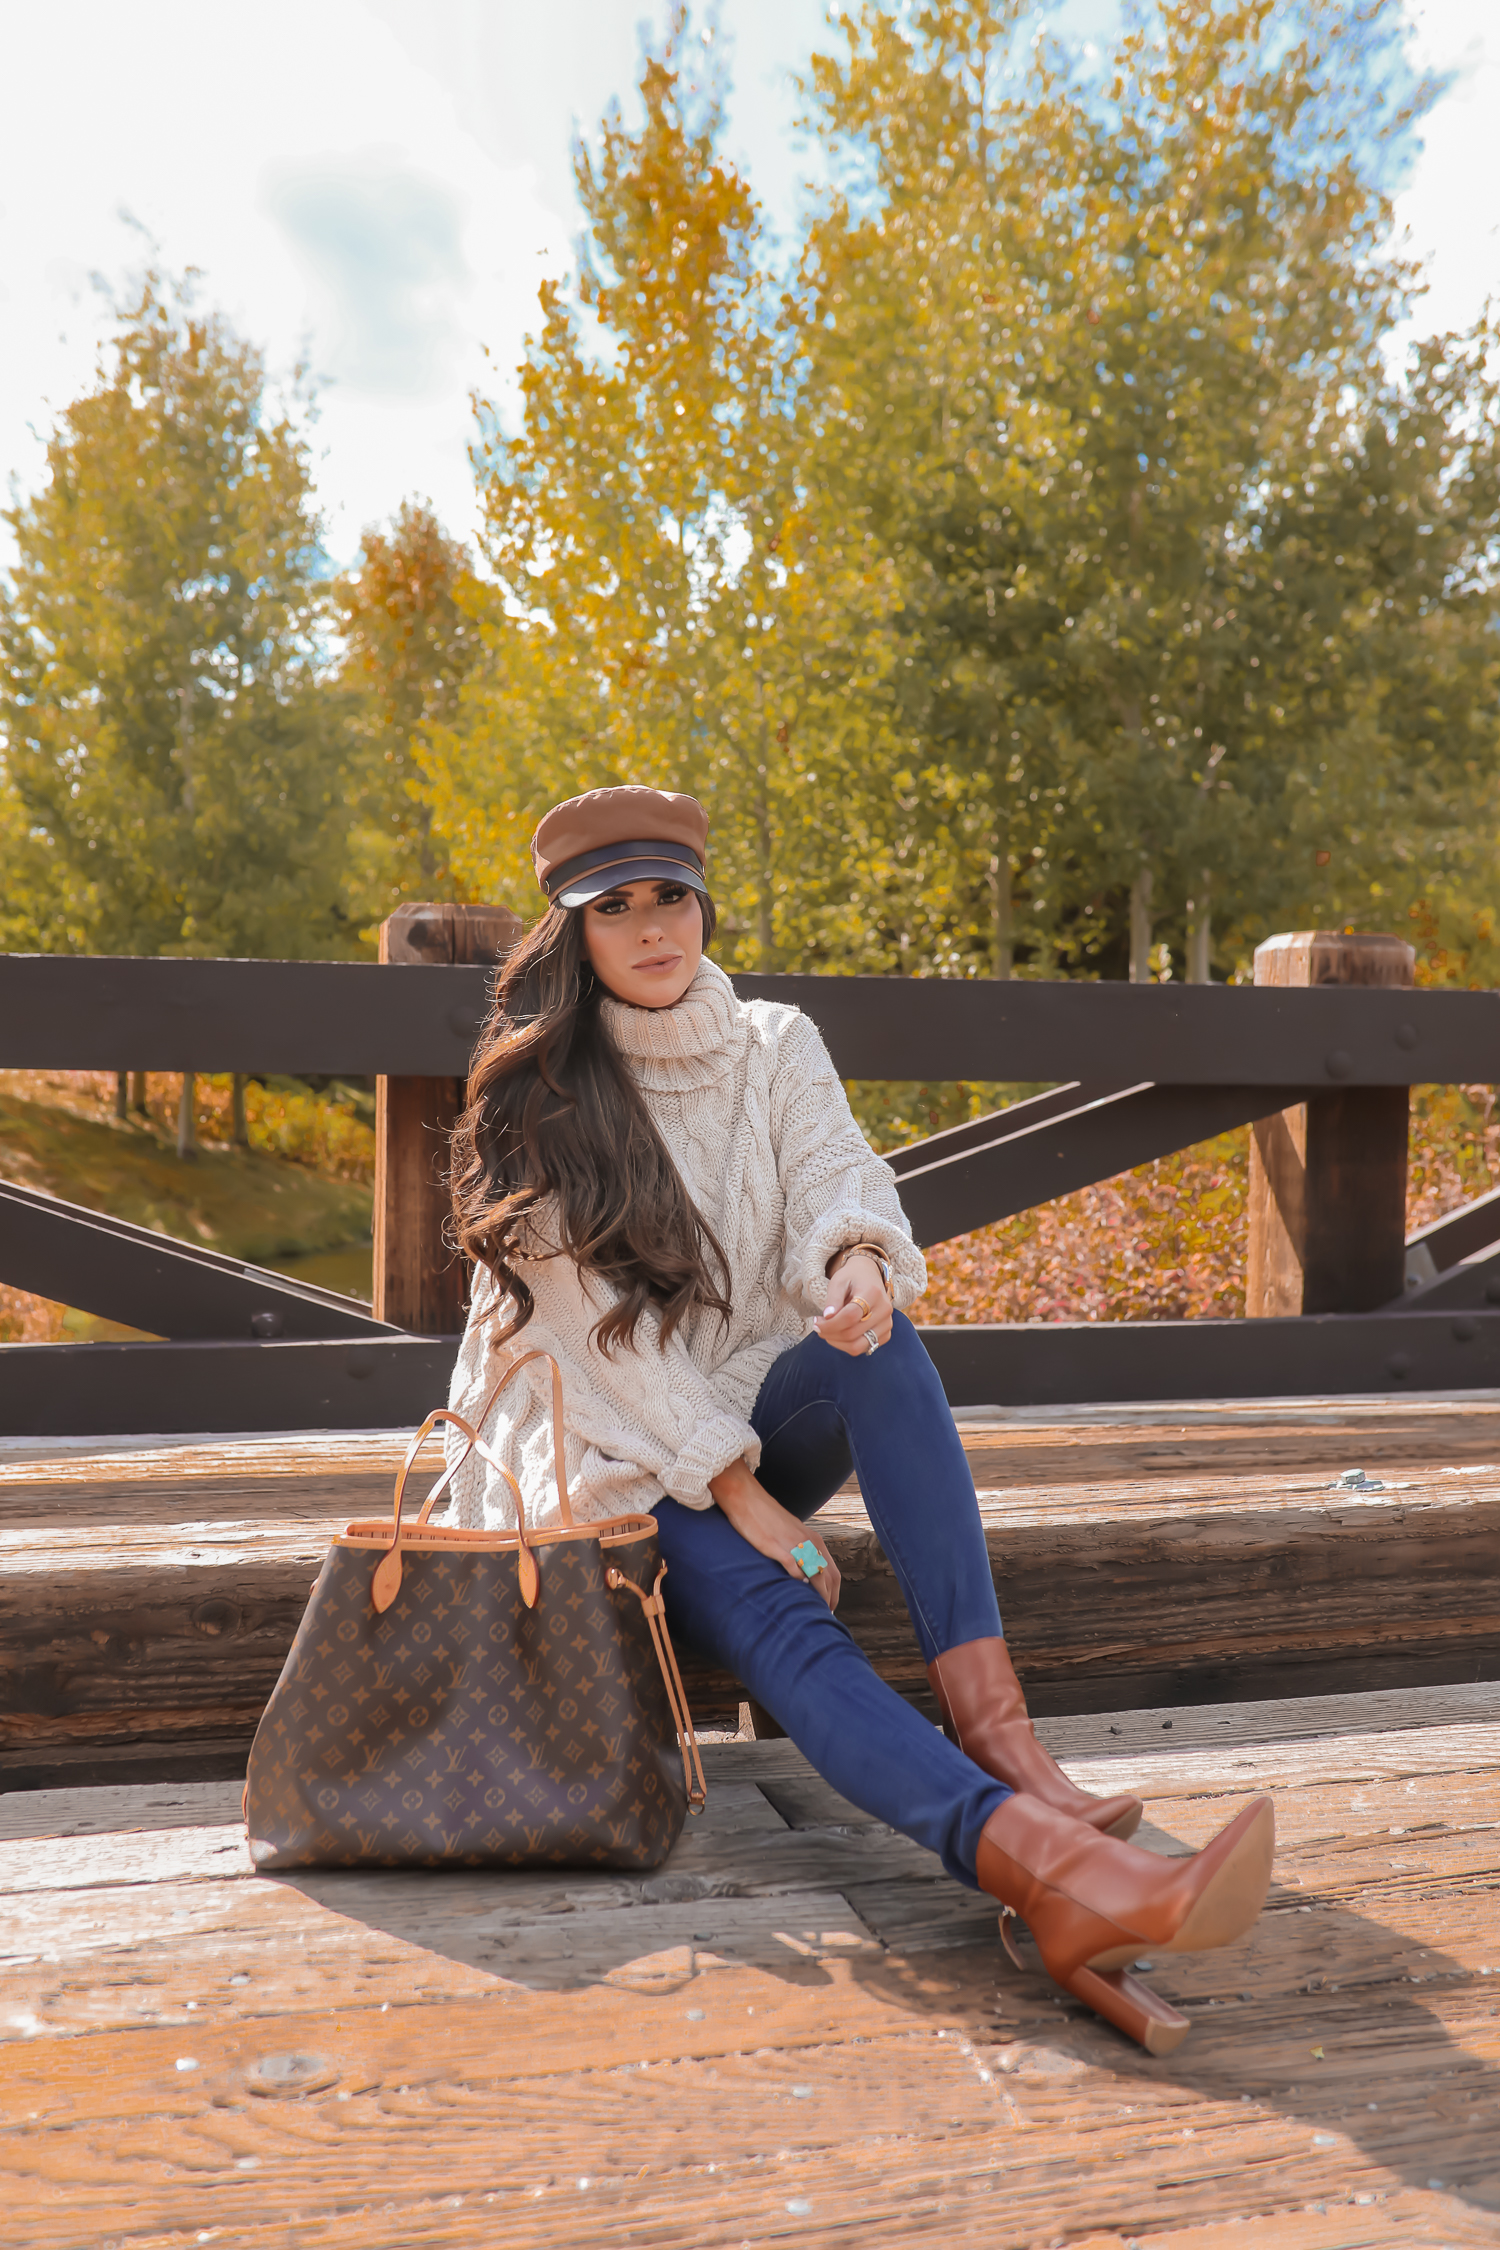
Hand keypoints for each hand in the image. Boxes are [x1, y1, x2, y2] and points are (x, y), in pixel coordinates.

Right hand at [707, 1457, 840, 1611]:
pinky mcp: (777, 1548)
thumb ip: (799, 1550)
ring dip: (817, 1596)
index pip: (834, 1572)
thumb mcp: (790, 1533)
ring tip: (812, 1611)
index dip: (834, 1593)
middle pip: (829, 1578)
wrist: (747, 1498)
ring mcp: (794, 1545)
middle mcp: (809, 1542)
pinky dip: (797, 1584)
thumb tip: (803, 1573)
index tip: (828, 1607)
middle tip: (823, 1615)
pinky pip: (794, 1570)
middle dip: (829, 1599)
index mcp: (814, 1539)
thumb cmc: (766, 1516)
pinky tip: (793, 1593)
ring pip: (816, 1576)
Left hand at [814, 1251, 892, 1358]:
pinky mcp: (886, 1334)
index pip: (850, 1316)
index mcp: (873, 1293)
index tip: (816, 1322)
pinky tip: (840, 1333)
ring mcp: (887, 1324)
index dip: (830, 1324)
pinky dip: (847, 1345)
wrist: (869, 1276)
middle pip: (852, 1333)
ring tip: (828, 1331)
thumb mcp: (838, 1282)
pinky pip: (864, 1348)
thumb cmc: (851, 1278)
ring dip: (837, 1343)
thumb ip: (833, 1299)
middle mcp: (884, 1310)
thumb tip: (828, 1317)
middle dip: (830, 1333)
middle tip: (818, 1326)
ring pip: (858, 1346)